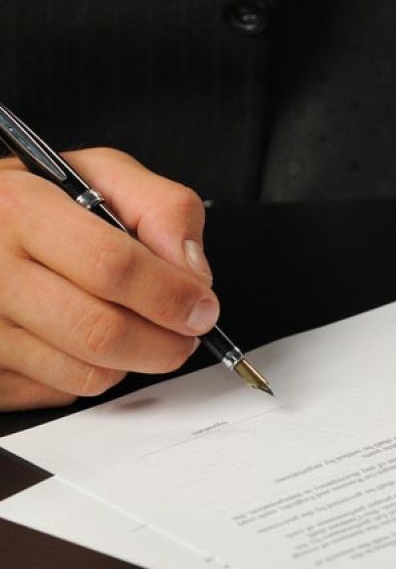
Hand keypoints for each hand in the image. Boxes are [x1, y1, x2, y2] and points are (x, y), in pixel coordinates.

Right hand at [0, 148, 218, 410]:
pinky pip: (60, 392)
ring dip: (134, 361)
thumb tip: (192, 271)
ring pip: (86, 373)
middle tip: (186, 333)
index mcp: (21, 209)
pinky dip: (92, 373)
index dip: (170, 294)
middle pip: (100, 331)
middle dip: (165, 342)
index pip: (112, 267)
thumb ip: (163, 209)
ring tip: (138, 330)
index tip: (201, 306)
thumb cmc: (44, 202)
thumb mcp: (105, 176)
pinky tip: (87, 339)